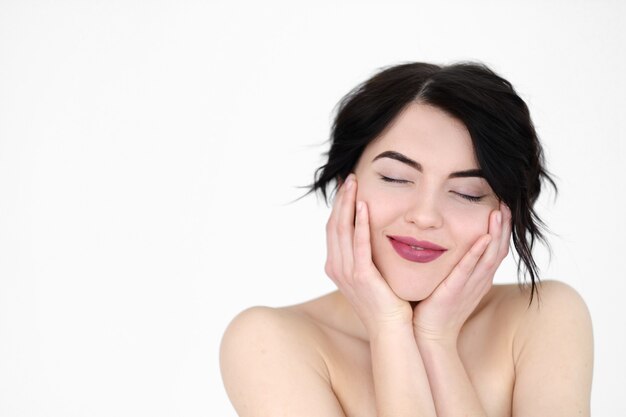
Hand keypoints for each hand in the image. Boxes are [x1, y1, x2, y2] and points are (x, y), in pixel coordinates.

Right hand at [325, 174, 412, 332]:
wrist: (391, 329)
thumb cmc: (385, 303)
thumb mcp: (369, 275)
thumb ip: (365, 255)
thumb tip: (372, 235)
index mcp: (336, 266)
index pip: (333, 229)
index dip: (338, 206)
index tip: (347, 187)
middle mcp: (336, 267)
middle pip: (334, 225)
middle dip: (341, 199)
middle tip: (349, 177)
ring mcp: (346, 272)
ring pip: (342, 229)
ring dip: (348, 204)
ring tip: (354, 183)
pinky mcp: (361, 275)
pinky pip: (359, 243)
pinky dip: (360, 223)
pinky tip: (365, 205)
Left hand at [412, 202, 511, 345]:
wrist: (429, 335)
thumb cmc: (435, 307)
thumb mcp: (451, 281)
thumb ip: (454, 263)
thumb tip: (447, 240)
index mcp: (479, 278)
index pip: (496, 249)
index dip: (502, 229)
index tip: (502, 207)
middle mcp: (479, 281)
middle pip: (498, 249)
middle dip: (504, 226)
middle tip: (506, 202)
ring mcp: (469, 286)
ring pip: (489, 257)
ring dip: (495, 234)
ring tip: (498, 212)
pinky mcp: (455, 291)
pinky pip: (468, 270)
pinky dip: (477, 254)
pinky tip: (482, 238)